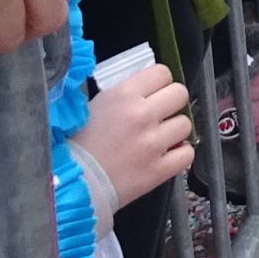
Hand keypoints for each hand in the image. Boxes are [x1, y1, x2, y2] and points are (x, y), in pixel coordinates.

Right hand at [76, 63, 193, 211]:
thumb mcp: (96, 105)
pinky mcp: (159, 169)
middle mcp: (142, 114)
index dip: (160, 83)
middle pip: (180, 94)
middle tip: (159, 115)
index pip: (162, 73)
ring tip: (158, 138)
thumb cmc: (77, 145)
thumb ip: (124, 94)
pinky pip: (187, 154)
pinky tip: (165, 155)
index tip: (154, 93)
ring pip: (185, 124)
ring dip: (174, 131)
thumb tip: (146, 90)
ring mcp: (153, 143)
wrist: (70, 183)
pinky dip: (179, 154)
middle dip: (171, 103)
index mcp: (124, 94)